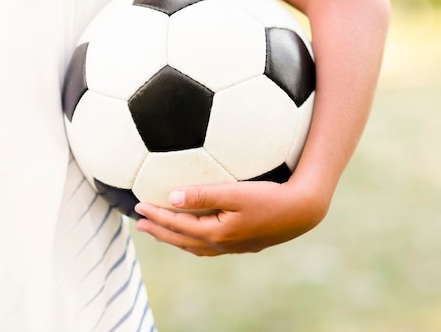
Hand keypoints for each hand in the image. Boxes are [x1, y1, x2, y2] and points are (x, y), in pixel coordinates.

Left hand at [134, 179, 328, 255]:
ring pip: (195, 247)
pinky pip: (210, 247)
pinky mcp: (245, 244)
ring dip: (175, 239)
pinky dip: (194, 242)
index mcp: (216, 233)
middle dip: (160, 231)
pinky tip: (197, 236)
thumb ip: (203, 194)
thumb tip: (172, 196)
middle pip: (182, 240)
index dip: (157, 215)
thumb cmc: (270, 198)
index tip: (138, 206)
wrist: (302, 211)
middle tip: (141, 224)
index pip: (178, 225)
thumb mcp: (235, 193)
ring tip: (162, 232)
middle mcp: (222, 244)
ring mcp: (234, 247)